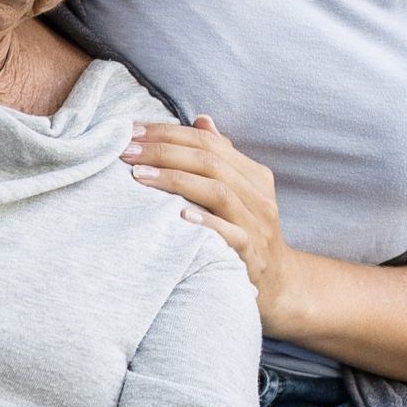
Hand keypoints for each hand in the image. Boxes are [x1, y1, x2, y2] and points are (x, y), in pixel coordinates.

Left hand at [124, 117, 296, 326]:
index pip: (208, 143)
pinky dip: (205, 223)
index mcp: (254, 175)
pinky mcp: (253, 256)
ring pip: (218, 192)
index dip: (169, 133)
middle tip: (126, 151)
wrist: (280, 286)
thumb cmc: (248, 235)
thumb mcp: (240, 194)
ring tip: (139, 176)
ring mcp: (258, 226)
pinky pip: (231, 235)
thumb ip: (222, 159)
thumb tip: (201, 120)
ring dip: (175, 180)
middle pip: (210, 162)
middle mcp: (259, 196)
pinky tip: (179, 216)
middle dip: (164, 152)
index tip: (131, 131)